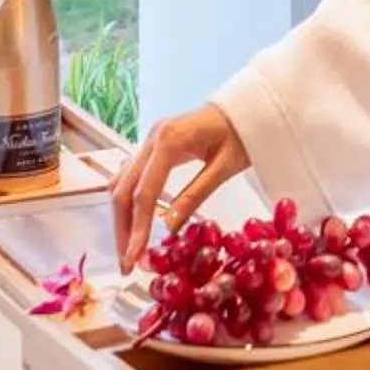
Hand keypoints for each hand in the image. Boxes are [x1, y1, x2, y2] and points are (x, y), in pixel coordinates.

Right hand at [111, 102, 250, 270]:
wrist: (249, 106)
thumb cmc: (244, 132)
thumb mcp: (225, 167)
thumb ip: (195, 196)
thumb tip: (168, 230)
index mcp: (168, 140)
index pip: (144, 193)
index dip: (137, 229)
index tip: (134, 259)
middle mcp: (151, 137)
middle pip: (122, 190)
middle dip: (122, 229)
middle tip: (126, 263)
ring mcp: (149, 139)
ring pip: (121, 183)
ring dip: (121, 218)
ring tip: (129, 250)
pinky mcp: (153, 145)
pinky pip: (131, 175)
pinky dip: (128, 202)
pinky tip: (135, 223)